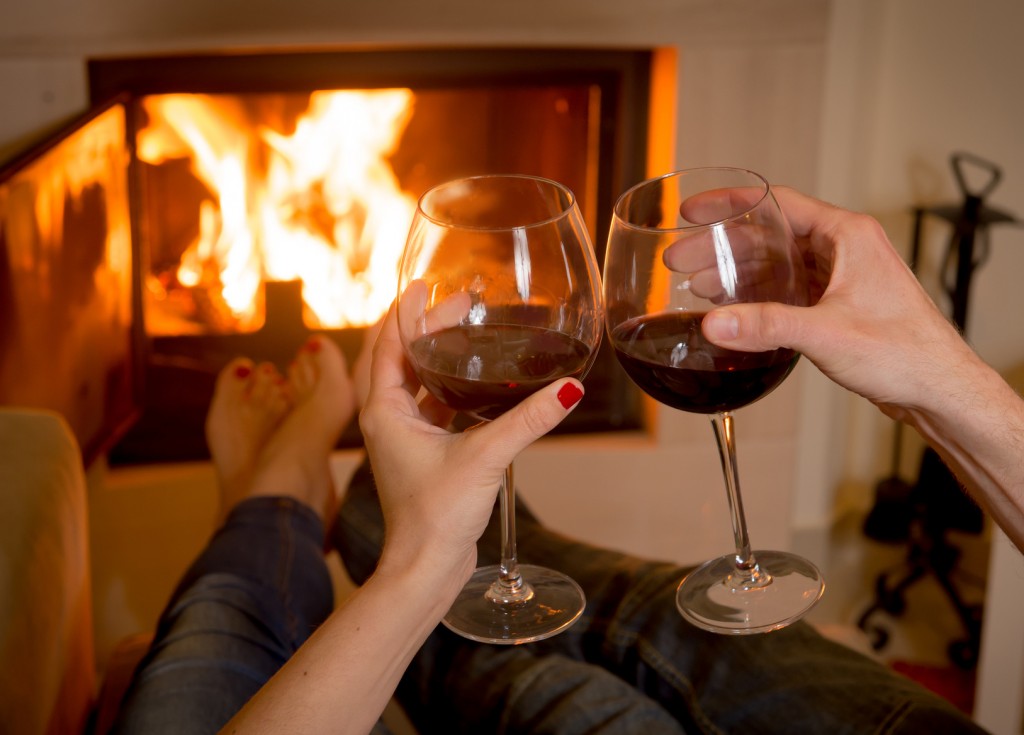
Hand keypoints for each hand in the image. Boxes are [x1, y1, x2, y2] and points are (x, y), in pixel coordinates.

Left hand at [358, 302, 584, 588]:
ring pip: (414, 382)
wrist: (425, 568)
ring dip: (434, 356)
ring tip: (465, 331)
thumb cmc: (436, 516)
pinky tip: (475, 381)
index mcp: (384, 411)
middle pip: (399, 357)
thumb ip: (527, 420)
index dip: (405, 310)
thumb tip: (568, 389)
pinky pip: (429, 407)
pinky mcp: (421, 454)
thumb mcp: (485, 457)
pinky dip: (447, 387)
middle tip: (459, 303)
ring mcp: (402, 437)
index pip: (387, 343)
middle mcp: (387, 419)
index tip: (424, 283)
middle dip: (425, 327)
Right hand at [698, 186, 974, 422]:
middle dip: (721, 247)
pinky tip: (732, 309)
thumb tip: (714, 323)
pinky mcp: (837, 304)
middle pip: (768, 236)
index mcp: (846, 235)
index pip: (777, 202)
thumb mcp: (826, 334)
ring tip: (697, 286)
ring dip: (737, 273)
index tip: (693, 211)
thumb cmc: (906, 353)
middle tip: (680, 260)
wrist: (938, 389)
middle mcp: (843, 248)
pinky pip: (788, 288)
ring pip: (776, 263)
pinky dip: (757, 295)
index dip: (729, 204)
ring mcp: (841, 276)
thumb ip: (766, 326)